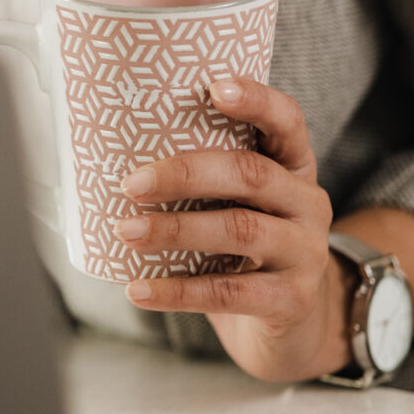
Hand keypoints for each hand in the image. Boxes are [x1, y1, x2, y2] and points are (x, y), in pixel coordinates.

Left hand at [112, 77, 348, 382]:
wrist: (292, 326)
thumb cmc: (244, 252)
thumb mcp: (236, 207)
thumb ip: (200, 182)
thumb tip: (106, 155)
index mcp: (293, 167)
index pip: (287, 121)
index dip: (256, 101)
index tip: (214, 87)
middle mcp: (307, 203)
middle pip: (252, 174)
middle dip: (187, 174)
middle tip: (131, 183)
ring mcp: (305, 253)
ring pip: (240, 230)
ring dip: (175, 230)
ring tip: (126, 231)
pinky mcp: (292, 300)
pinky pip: (229, 292)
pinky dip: (177, 292)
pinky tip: (138, 289)